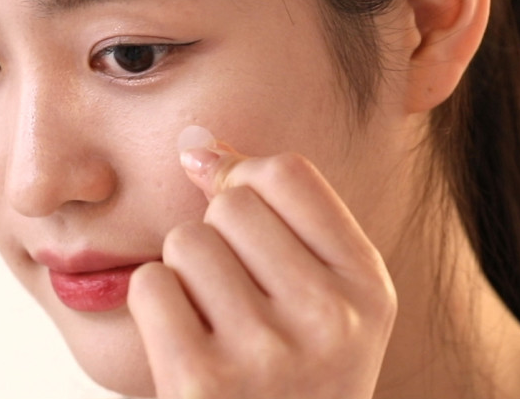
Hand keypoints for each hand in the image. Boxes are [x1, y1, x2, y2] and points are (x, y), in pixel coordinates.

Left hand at [128, 126, 396, 398]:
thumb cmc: (292, 371)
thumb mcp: (321, 297)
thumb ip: (277, 214)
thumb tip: (198, 145)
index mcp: (367, 287)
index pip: (287, 172)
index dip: (245, 179)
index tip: (236, 210)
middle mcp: (330, 319)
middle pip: (231, 202)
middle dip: (218, 236)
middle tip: (235, 295)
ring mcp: (268, 354)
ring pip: (186, 241)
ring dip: (185, 275)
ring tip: (215, 324)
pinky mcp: (203, 382)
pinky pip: (151, 284)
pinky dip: (157, 307)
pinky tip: (185, 346)